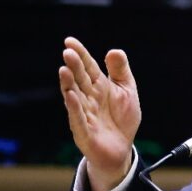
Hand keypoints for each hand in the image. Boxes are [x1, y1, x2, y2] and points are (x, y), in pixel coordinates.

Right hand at [59, 36, 141, 190]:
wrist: (122, 149)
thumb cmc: (122, 119)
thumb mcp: (126, 91)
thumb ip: (120, 71)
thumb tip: (114, 50)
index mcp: (98, 86)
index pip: (87, 67)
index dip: (80, 54)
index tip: (69, 41)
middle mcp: (88, 98)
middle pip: (79, 79)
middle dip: (74, 66)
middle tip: (68, 52)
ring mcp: (84, 114)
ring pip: (74, 96)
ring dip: (68, 84)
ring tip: (64, 69)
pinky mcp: (84, 132)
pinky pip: (78, 118)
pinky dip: (74, 107)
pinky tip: (70, 96)